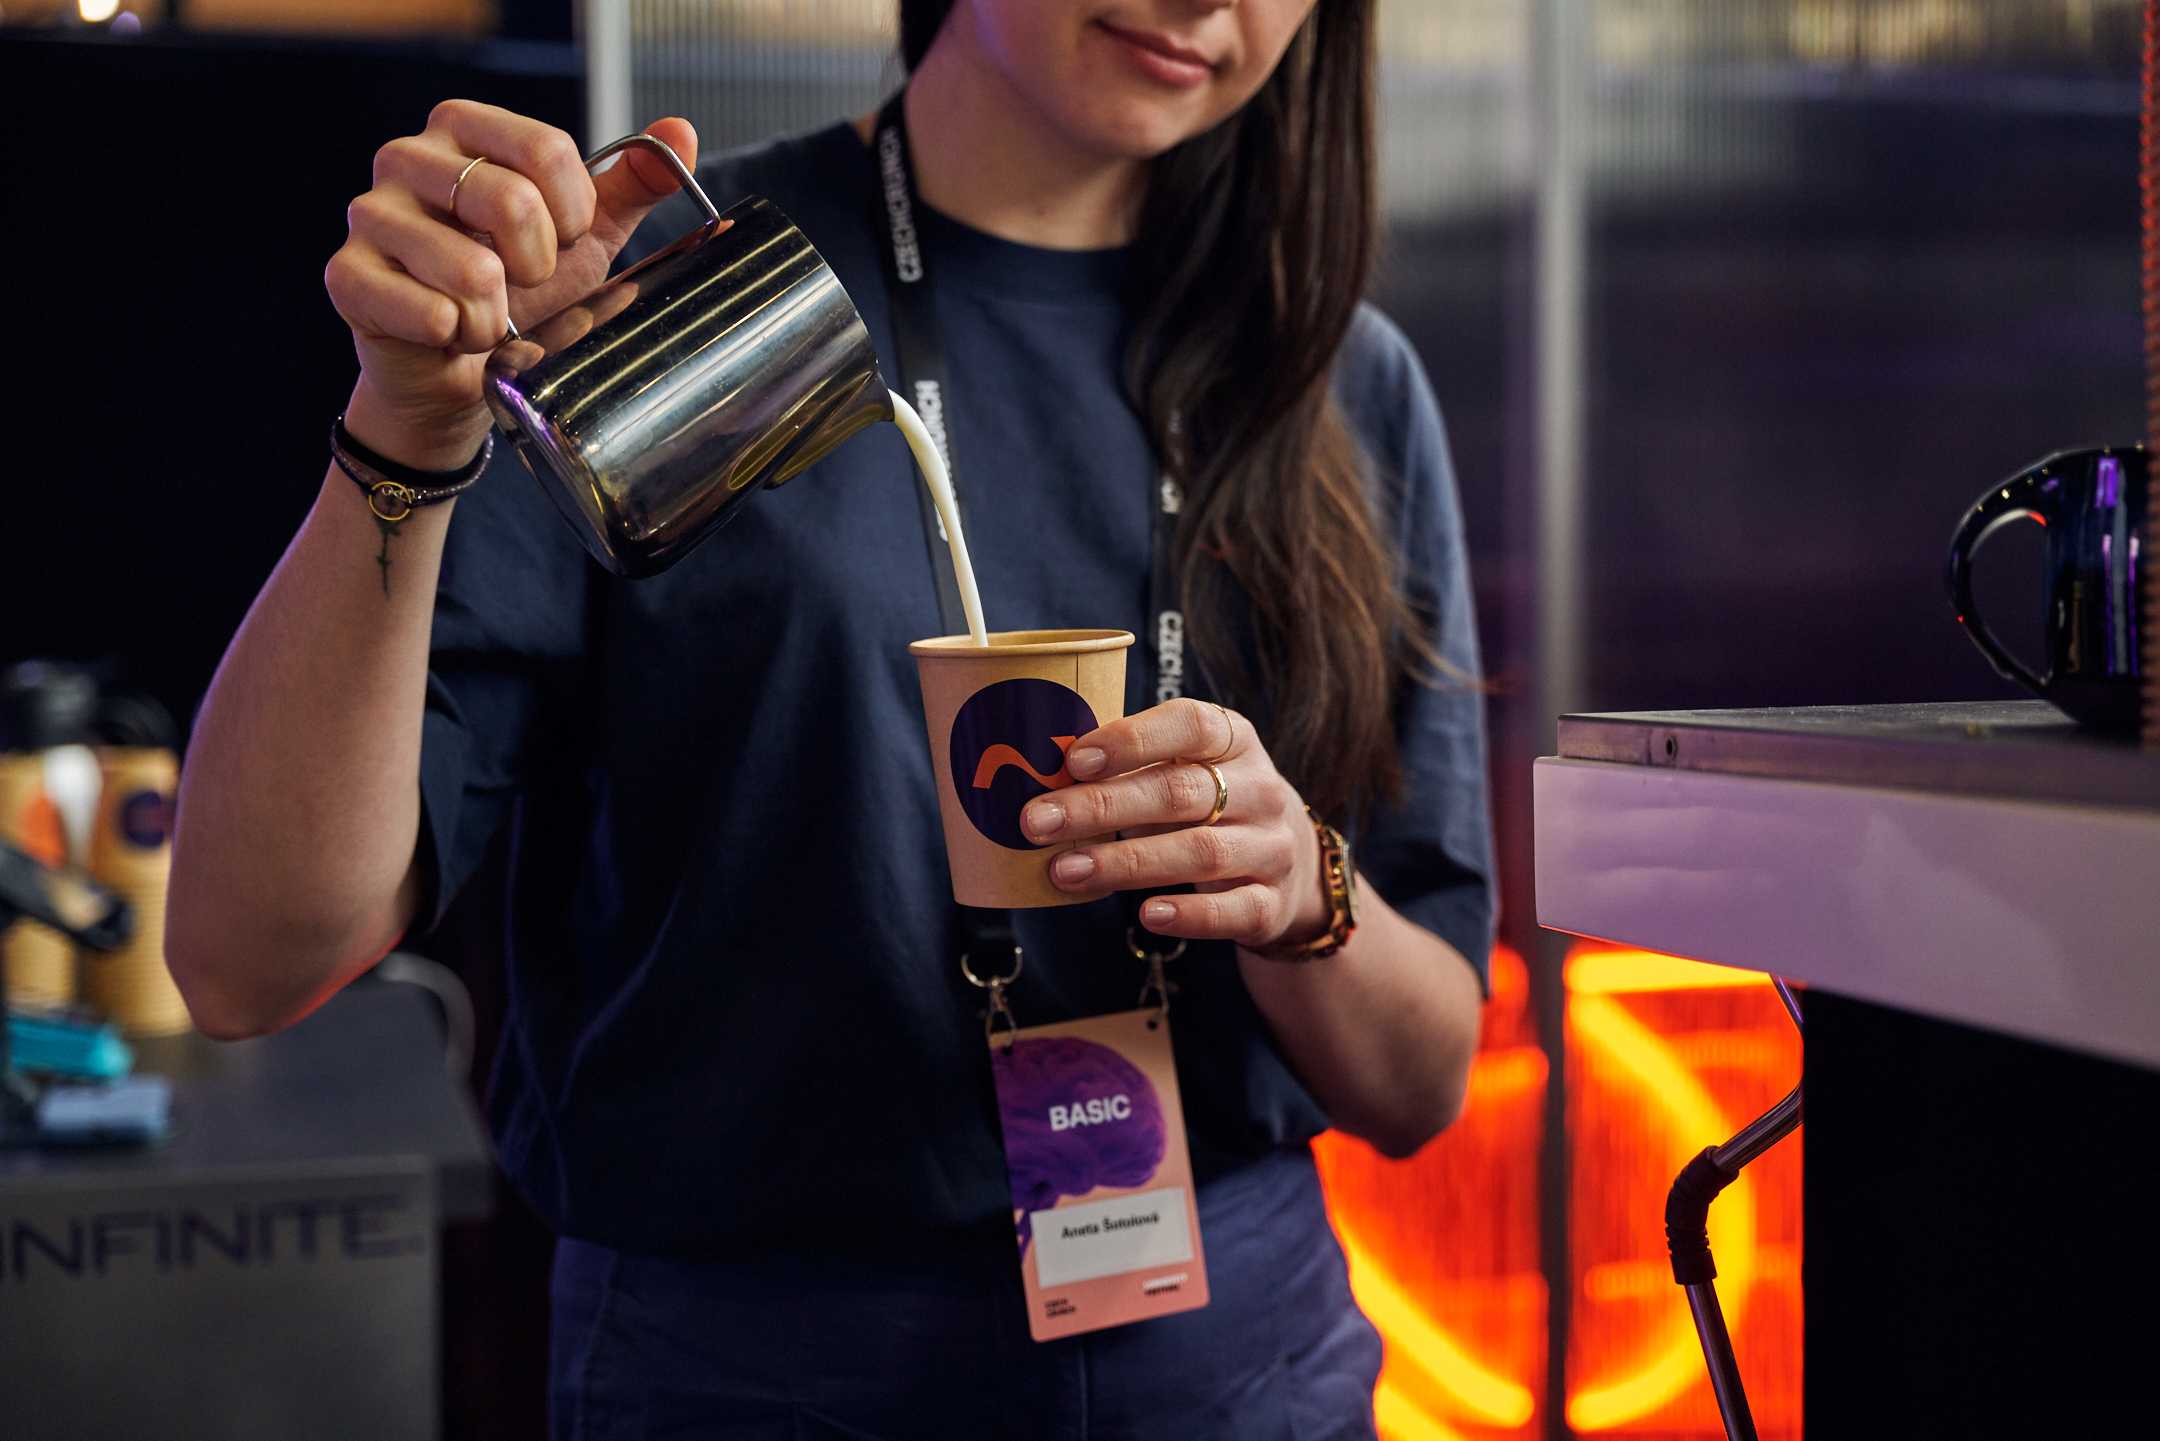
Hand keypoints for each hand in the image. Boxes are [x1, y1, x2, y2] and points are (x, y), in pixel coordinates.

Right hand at [325, 103, 701, 467]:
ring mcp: (369, 213)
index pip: (546, 148)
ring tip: (483, 318)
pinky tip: (446, 336)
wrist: (464, 372)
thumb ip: (629, 186)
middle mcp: (408, 157)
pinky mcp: (347, 275)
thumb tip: (681, 133)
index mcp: (465, 129)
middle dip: (538, 268)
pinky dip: (457, 339)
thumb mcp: (583, 237)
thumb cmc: (521, 293)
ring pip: (473, 269)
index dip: (573, 214)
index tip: (562, 242)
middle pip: (511, 200)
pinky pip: (429, 312)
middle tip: (521, 286)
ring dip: (497, 317)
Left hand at [1020, 698, 1332, 949]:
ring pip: (1199, 852)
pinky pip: (1230, 911)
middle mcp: (1261, 790)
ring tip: (1064, 870)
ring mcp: (1270, 848)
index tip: (1073, 760)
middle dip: (1102, 807)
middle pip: (1179, 793)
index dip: (1132, 740)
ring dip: (1125, 862)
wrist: (1288, 861)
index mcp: (1235, 740)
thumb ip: (1129, 766)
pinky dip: (1188, 915)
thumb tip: (1036, 771)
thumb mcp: (1183, 768)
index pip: (1191, 725)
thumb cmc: (1206, 804)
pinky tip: (1145, 915)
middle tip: (1038, 822)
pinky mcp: (1271, 904)